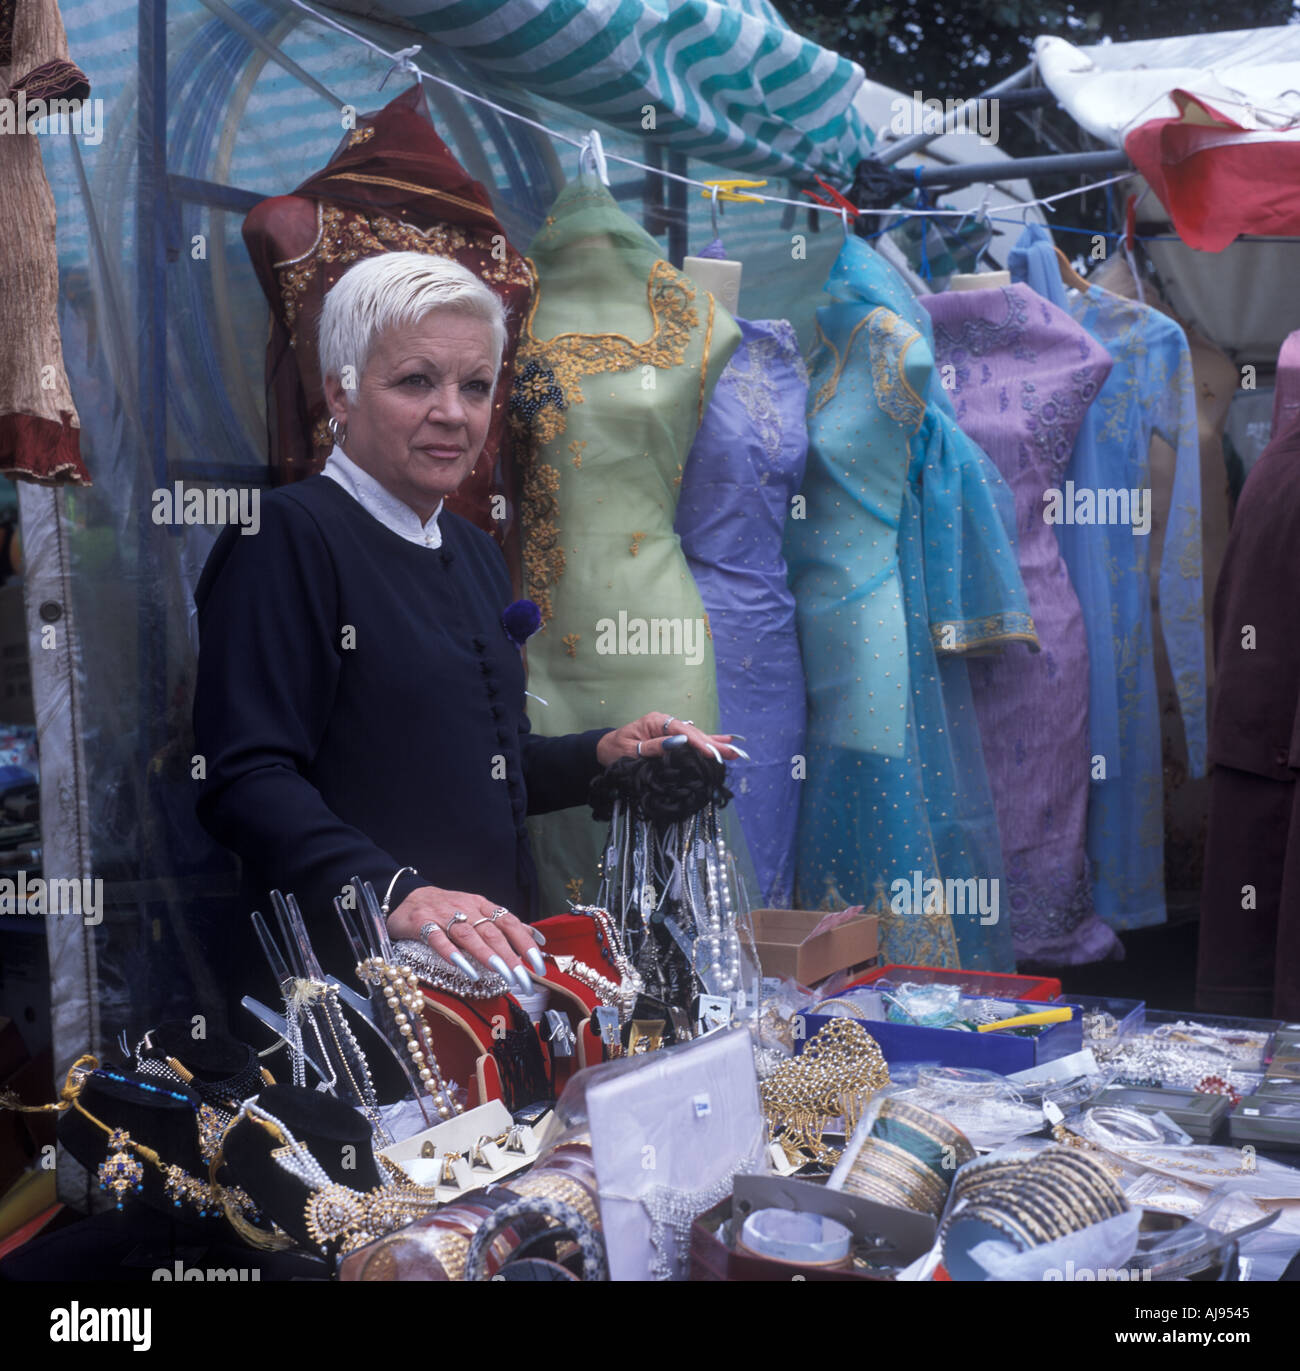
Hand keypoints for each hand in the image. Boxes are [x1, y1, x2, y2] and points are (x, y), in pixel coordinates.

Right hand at [386, 886, 544, 994]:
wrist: (407, 896)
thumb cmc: (447, 908)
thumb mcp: (477, 910)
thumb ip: (504, 924)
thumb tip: (535, 938)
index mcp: (481, 905)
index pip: (509, 922)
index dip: (525, 942)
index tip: (538, 964)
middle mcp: (465, 908)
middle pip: (491, 931)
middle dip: (510, 955)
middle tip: (523, 978)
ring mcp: (443, 915)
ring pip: (468, 934)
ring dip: (486, 954)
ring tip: (502, 972)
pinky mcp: (421, 923)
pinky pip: (437, 938)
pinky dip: (451, 952)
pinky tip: (463, 968)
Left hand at [596, 711, 748, 766]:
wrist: (604, 750)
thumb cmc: (615, 751)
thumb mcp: (631, 750)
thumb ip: (655, 747)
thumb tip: (679, 742)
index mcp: (655, 721)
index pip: (680, 731)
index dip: (697, 742)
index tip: (711, 753)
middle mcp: (664, 722)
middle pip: (692, 732)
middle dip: (712, 744)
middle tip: (731, 754)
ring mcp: (668, 728)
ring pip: (695, 736)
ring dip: (714, 744)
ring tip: (734, 751)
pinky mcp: (671, 737)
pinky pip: (691, 739)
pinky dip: (707, 741)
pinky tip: (724, 742)